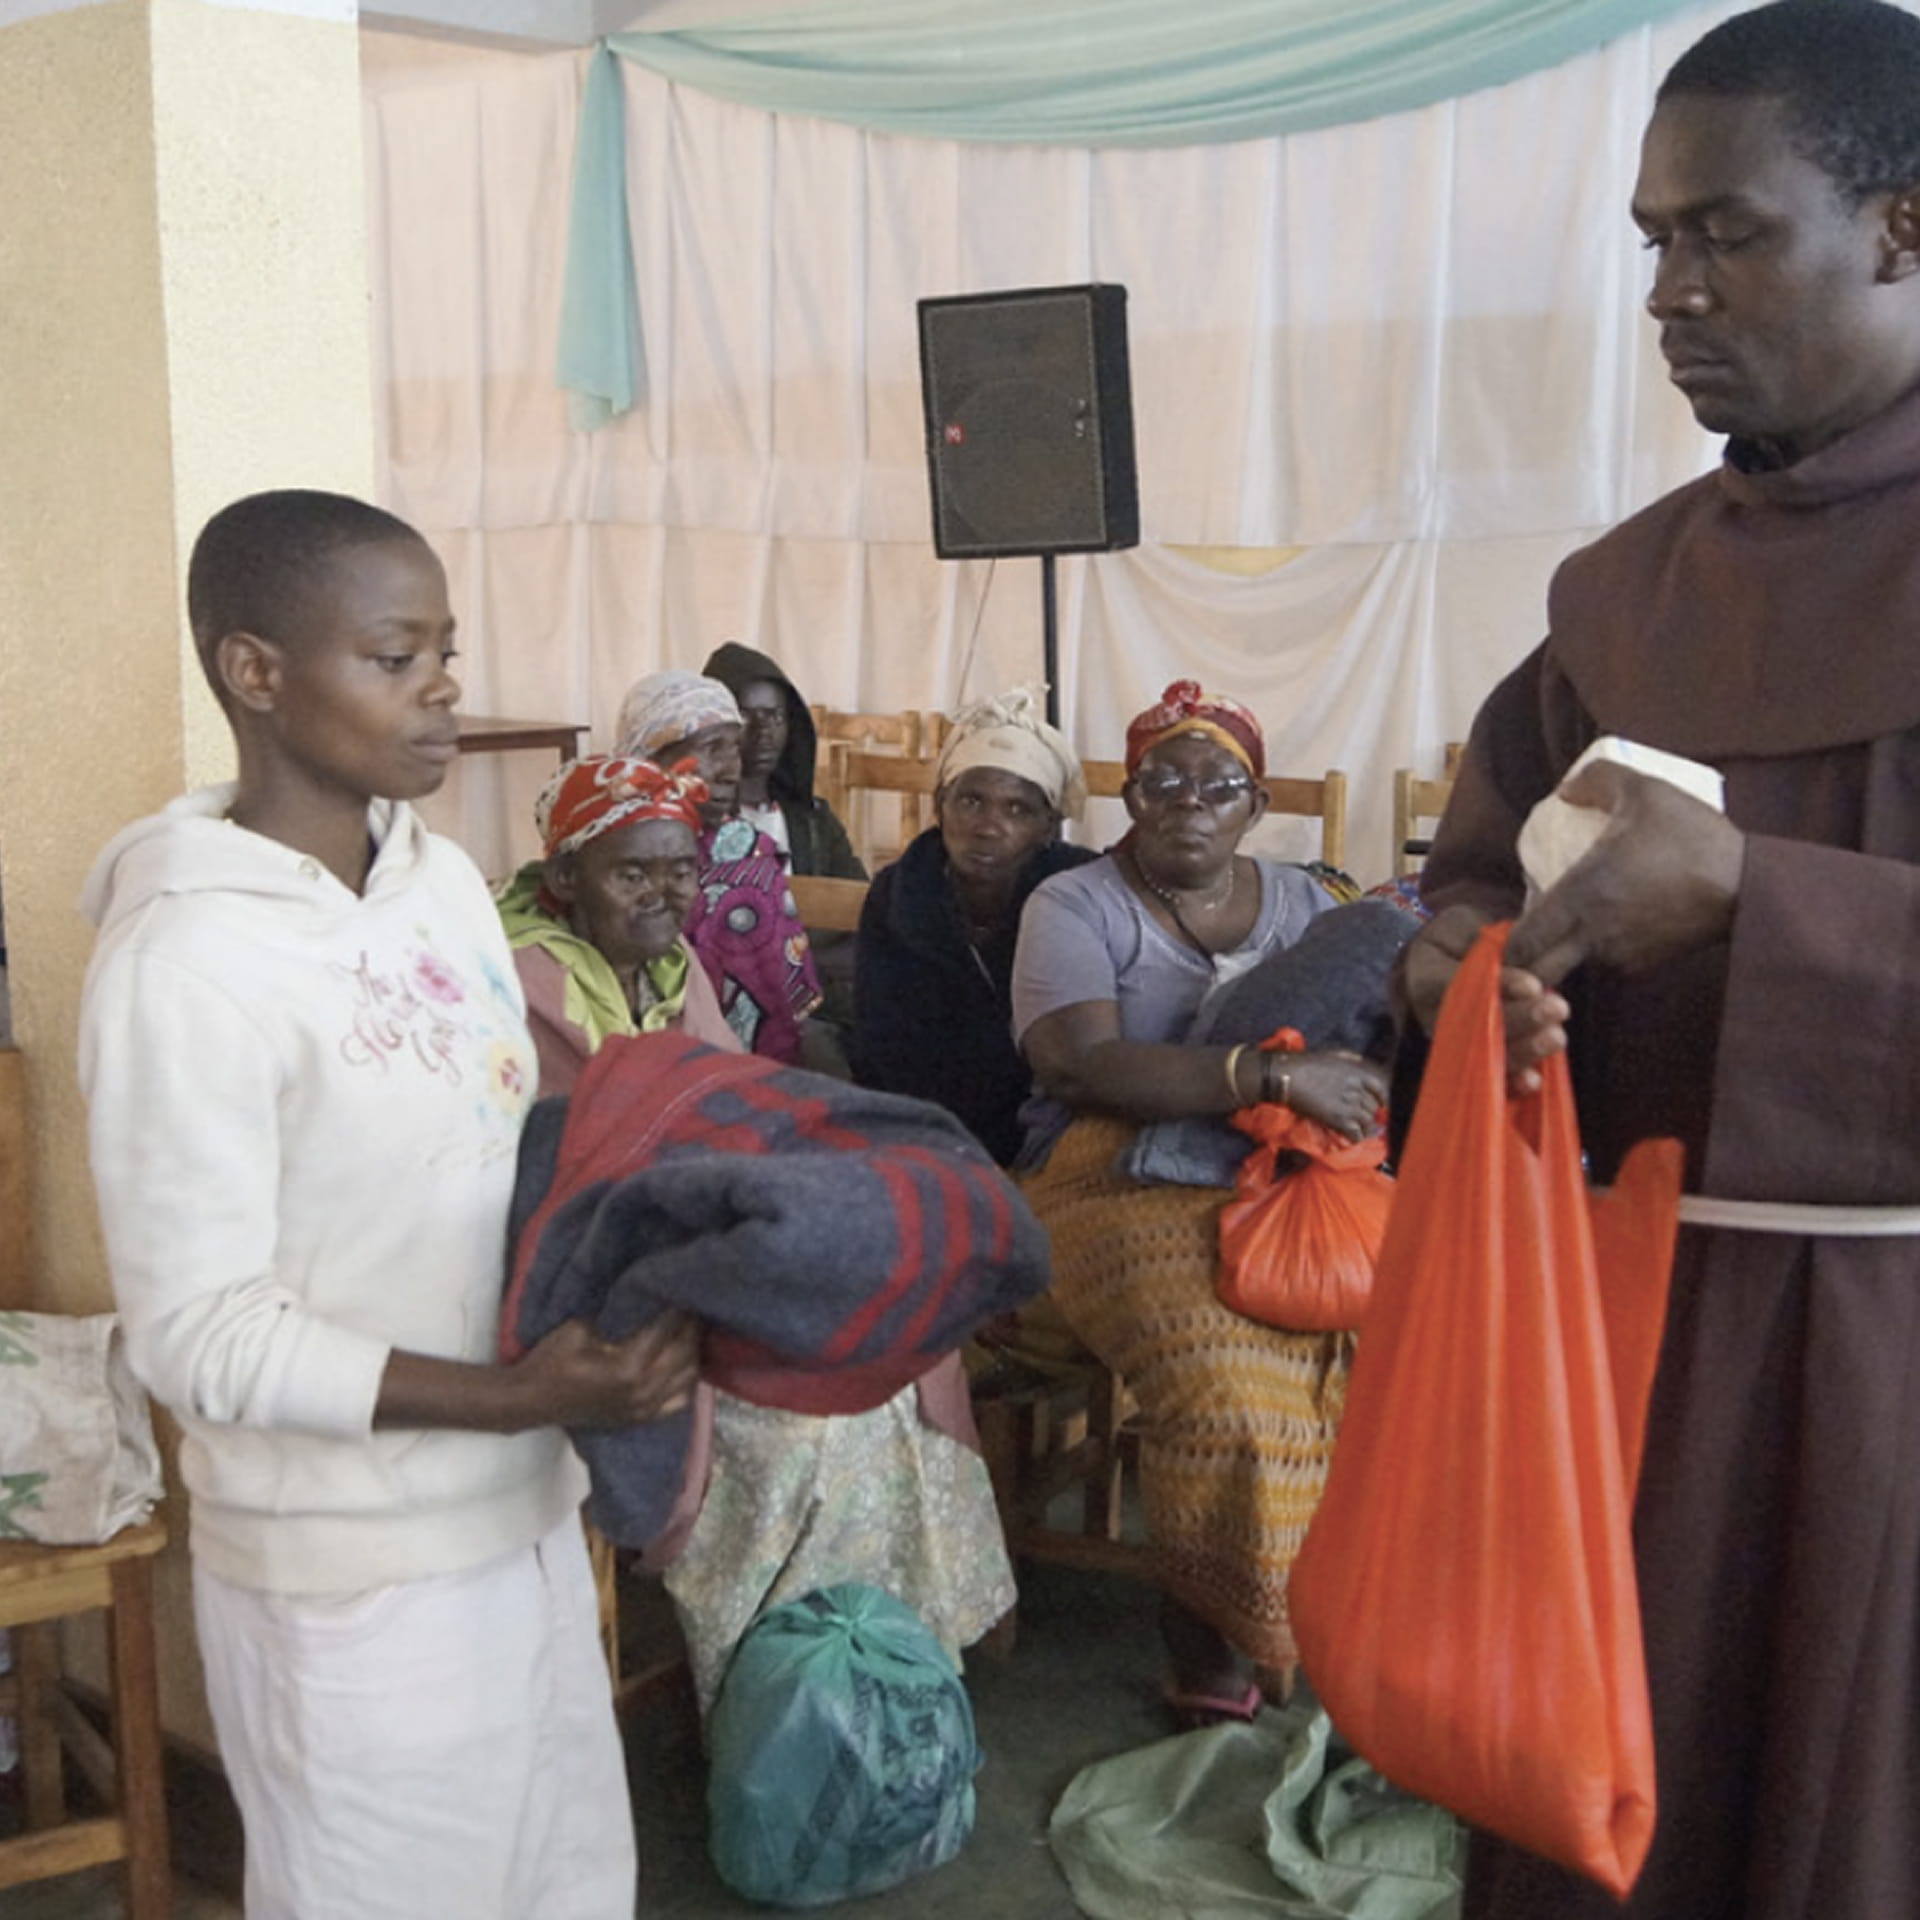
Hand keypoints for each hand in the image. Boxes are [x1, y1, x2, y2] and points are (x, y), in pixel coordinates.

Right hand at [513, 1311, 700, 1430]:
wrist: (532, 1400)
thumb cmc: (552, 1360)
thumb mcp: (581, 1327)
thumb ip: (617, 1314)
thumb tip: (644, 1293)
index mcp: (628, 1368)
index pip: (667, 1329)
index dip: (677, 1305)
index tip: (681, 1284)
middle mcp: (644, 1391)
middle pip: (685, 1352)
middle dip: (691, 1324)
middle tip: (692, 1300)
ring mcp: (645, 1409)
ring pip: (688, 1376)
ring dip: (693, 1349)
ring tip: (690, 1325)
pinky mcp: (642, 1418)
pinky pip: (680, 1400)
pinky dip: (687, 1379)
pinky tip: (685, 1360)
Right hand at [1285, 1052, 1388, 1141]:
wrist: (1290, 1077)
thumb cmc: (1306, 1064)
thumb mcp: (1333, 1055)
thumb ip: (1349, 1058)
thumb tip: (1358, 1060)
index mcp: (1357, 1074)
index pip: (1380, 1089)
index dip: (1382, 1100)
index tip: (1381, 1106)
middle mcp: (1358, 1090)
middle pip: (1373, 1108)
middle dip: (1369, 1115)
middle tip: (1363, 1121)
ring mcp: (1350, 1106)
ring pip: (1367, 1123)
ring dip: (1364, 1129)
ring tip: (1359, 1133)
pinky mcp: (1339, 1120)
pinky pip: (1356, 1134)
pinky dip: (1355, 1138)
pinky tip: (1351, 1139)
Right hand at [1401, 904, 1569, 1096]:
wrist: (1445, 963)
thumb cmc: (1460, 942)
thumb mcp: (1464, 929)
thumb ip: (1489, 944)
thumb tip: (1524, 957)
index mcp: (1429, 978)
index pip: (1466, 986)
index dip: (1502, 987)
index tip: (1533, 984)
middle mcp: (1436, 1017)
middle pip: (1476, 1026)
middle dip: (1520, 1019)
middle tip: (1557, 1009)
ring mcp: (1453, 1042)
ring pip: (1484, 1055)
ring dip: (1524, 1050)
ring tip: (1556, 1037)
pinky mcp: (1471, 1060)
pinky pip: (1488, 1078)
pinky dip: (1511, 1082)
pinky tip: (1533, 1081)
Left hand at [1506, 760, 1742, 985]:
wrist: (1752, 887)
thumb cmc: (1694, 838)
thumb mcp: (1645, 791)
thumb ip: (1597, 781)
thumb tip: (1565, 790)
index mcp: (1581, 897)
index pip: (1521, 942)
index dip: (1502, 945)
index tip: (1500, 930)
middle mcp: (1593, 935)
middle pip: (1536, 971)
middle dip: (1521, 966)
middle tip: (1520, 942)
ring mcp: (1619, 956)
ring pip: (1570, 967)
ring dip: (1559, 955)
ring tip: (1561, 928)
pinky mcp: (1645, 964)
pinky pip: (1605, 964)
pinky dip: (1594, 953)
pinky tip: (1604, 926)